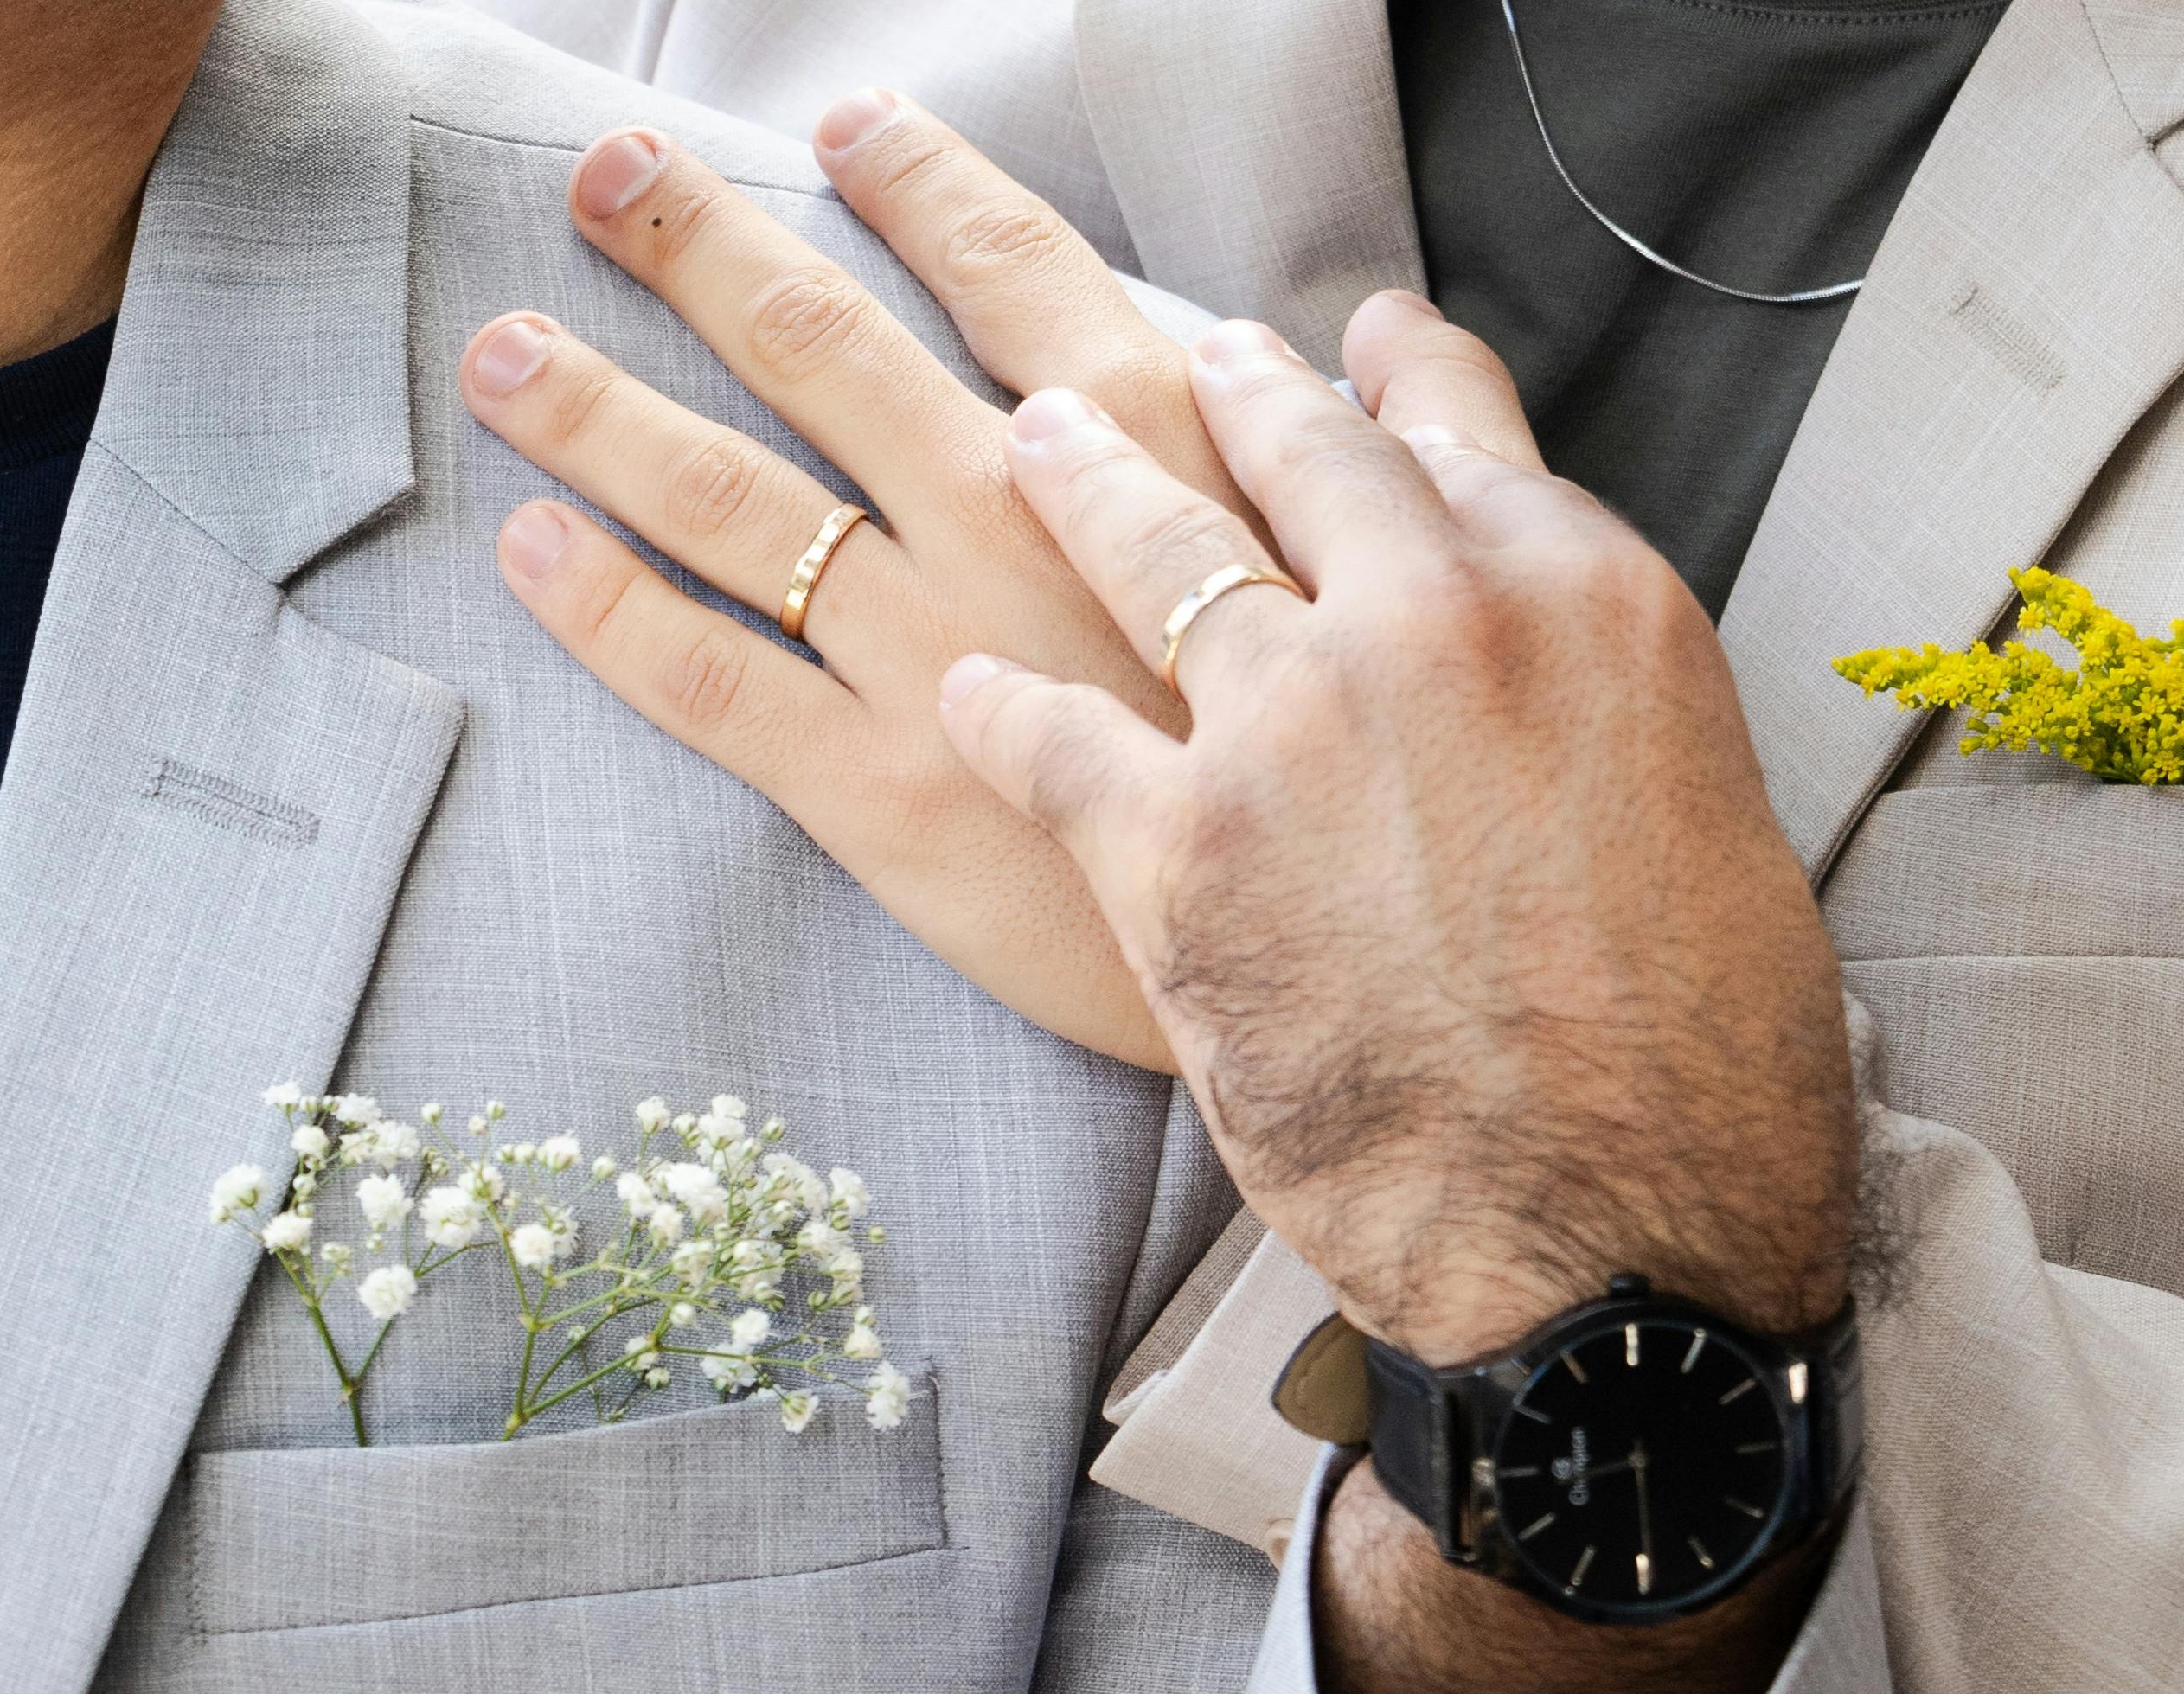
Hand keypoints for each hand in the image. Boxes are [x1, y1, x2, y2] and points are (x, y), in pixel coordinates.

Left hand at [459, 93, 1267, 1072]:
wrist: (1325, 961)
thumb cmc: (1339, 764)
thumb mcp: (1354, 571)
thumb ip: (1288, 456)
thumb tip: (1315, 351)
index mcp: (1143, 447)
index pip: (1002, 269)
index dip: (912, 186)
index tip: (842, 129)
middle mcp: (1014, 521)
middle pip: (824, 352)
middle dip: (699, 249)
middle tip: (605, 175)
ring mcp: (935, 650)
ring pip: (732, 501)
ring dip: (601, 413)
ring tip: (505, 355)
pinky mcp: (879, 787)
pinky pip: (715, 681)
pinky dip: (611, 612)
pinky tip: (532, 549)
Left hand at [936, 304, 1857, 1689]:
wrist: (1616, 1240)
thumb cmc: (1694, 1063)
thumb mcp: (1701, 815)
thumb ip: (1591, 697)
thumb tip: (1530, 660)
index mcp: (1583, 603)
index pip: (1457, 430)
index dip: (1392, 372)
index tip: (1350, 339)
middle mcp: (1434, 620)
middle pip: (1296, 450)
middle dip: (1232, 391)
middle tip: (1184, 359)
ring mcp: (1293, 722)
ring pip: (1150, 544)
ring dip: (1085, 479)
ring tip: (1040, 441)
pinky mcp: (1175, 848)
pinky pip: (1048, 734)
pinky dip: (1000, 709)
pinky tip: (968, 692)